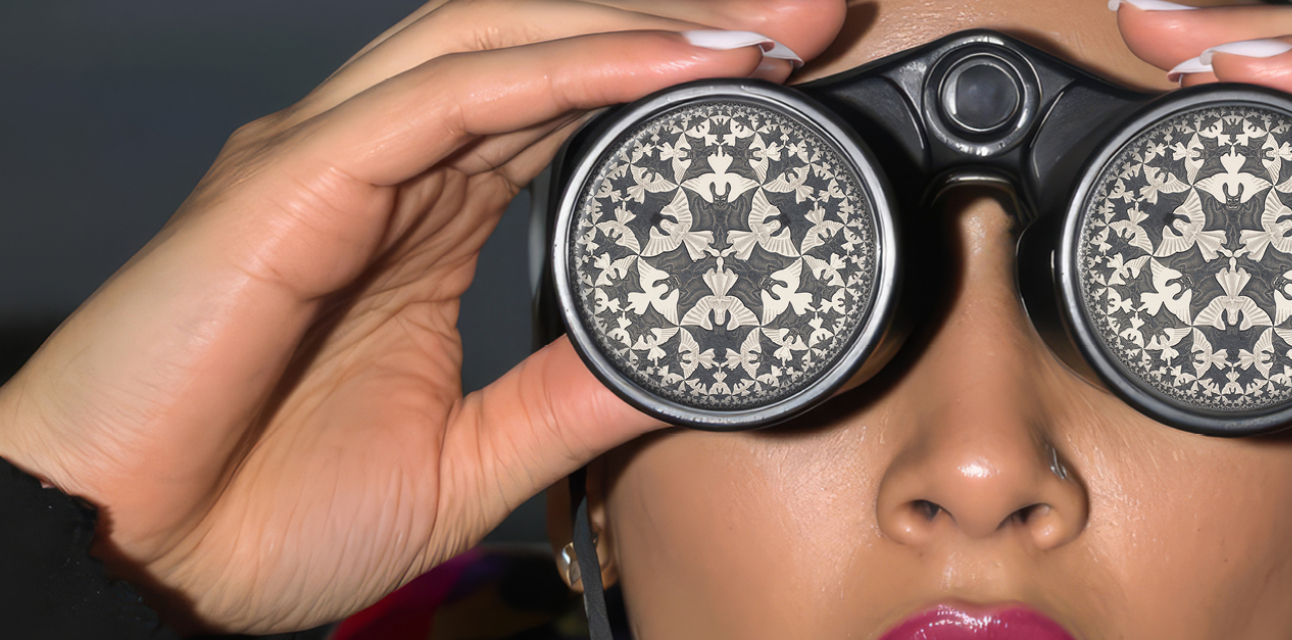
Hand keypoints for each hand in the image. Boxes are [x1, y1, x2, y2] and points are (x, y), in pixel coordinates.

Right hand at [0, 0, 844, 632]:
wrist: (134, 567)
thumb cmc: (259, 511)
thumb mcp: (470, 457)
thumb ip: (569, 399)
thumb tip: (676, 364)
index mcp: (423, 220)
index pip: (566, 110)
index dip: (674, 83)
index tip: (790, 83)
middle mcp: (385, 167)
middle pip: (549, 49)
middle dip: (682, 23)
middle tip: (811, 19)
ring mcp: (336, 158)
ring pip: (502, 40)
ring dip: (638, 25)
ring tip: (760, 30)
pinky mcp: (294, 175)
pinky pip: (449, 94)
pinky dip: (565, 69)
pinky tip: (663, 66)